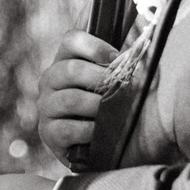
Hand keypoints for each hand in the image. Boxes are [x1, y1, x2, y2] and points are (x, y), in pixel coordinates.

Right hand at [37, 29, 116, 165]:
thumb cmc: (112, 108)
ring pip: (69, 99)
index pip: (71, 40)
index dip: (94, 46)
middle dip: (99, 78)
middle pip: (69, 69)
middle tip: (119, 88)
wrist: (105, 149)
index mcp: (65, 61)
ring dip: (96, 105)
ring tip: (112, 112)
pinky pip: (66, 129)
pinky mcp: (48, 133)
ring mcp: (46, 107)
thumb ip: (121, 63)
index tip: (117, 58)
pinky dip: (88, 131)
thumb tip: (142, 44)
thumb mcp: (115, 82)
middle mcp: (50, 81)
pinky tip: (101, 133)